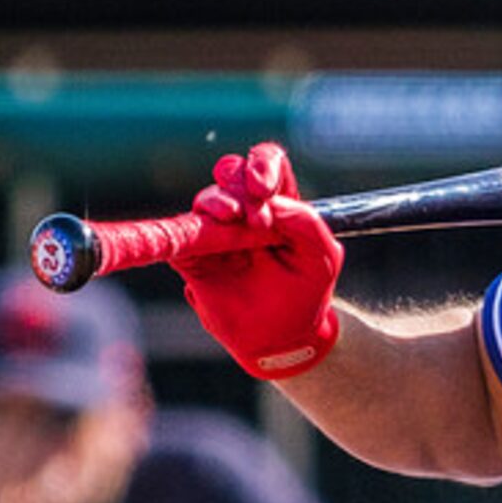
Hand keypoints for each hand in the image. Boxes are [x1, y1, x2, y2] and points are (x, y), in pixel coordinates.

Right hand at [174, 143, 341, 379]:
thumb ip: (305, 223)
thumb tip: (269, 202)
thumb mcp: (322, 257)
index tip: (264, 187)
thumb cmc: (306, 293)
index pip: (266, 164)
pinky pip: (179, 236)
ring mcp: (216, 233)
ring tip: (232, 218)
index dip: (262, 164)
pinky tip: (200, 235)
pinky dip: (186, 230)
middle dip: (237, 180)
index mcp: (278, 205)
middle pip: (231, 173)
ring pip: (206, 201)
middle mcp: (244, 212)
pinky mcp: (193, 258)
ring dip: (217, 202)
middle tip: (252, 211)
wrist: (283, 338)